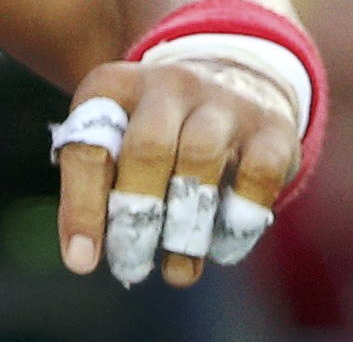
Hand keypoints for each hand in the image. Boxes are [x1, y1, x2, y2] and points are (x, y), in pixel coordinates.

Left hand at [55, 56, 300, 288]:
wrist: (233, 82)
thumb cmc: (156, 128)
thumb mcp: (116, 139)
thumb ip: (95, 185)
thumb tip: (82, 255)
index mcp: (116, 86)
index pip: (90, 144)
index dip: (83, 206)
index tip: (82, 260)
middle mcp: (169, 84)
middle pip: (148, 148)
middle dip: (138, 216)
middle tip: (131, 265)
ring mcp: (223, 102)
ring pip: (201, 160)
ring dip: (186, 226)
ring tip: (174, 271)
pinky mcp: (270, 128)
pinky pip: (257, 176)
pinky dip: (237, 221)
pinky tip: (220, 249)